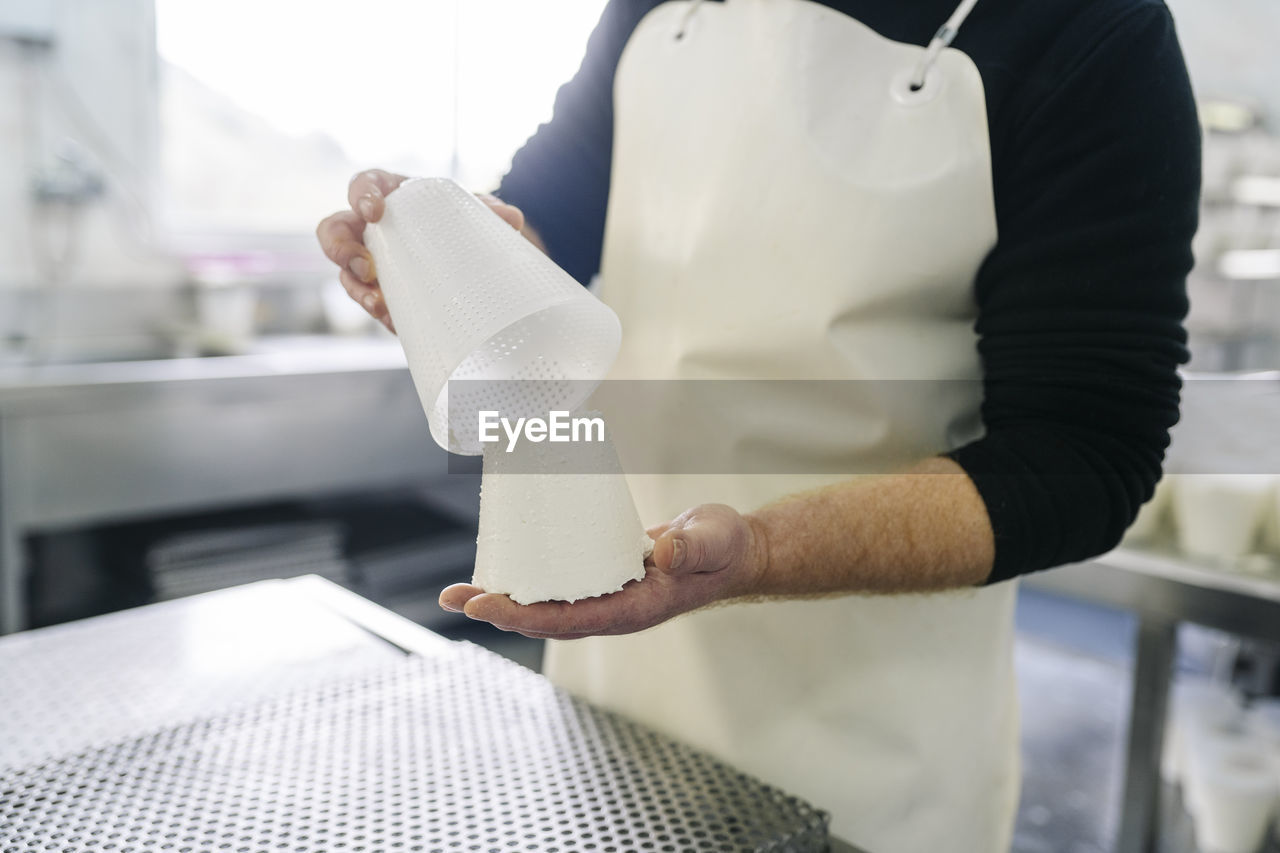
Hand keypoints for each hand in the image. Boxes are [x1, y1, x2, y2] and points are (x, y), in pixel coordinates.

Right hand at [316, 169, 526, 331]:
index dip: (360, 195)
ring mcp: (371, 262)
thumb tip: (511, 219)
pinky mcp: (381, 291)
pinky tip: (395, 323)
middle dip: (341, 249)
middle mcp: (370, 228)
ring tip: (378, 304)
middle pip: (334, 232)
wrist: (465, 252)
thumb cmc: (458, 218)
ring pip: (346, 274)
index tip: (374, 210)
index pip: (362, 185)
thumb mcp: (475, 211)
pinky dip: (381, 313)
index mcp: (389, 194)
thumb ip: (489, 211)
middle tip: (367, 267)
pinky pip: (370, 302)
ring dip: (357, 290)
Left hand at [440, 504, 767, 638]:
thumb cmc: (724, 548)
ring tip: (461, 588)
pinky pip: (559, 583)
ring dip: (505, 597)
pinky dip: (528, 579)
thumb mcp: (713, 541)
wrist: (733, 548)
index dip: (523, 615)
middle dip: (498, 610)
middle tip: (454, 597)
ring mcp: (607, 595)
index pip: (567, 620)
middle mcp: (613, 608)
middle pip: (545, 617)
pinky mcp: (604, 575)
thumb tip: (661, 550)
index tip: (486, 605)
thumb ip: (691, 546)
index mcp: (632, 610)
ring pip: (546, 603)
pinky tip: (505, 566)